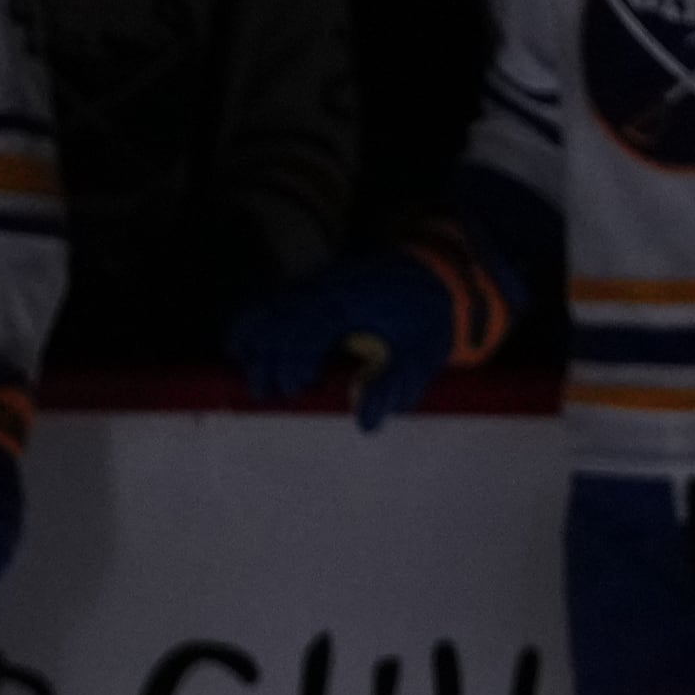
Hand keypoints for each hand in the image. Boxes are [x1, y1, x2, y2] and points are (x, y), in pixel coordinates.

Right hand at [224, 250, 459, 430]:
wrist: (446, 269)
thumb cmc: (433, 317)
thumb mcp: (421, 355)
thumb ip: (390, 386)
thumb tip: (364, 424)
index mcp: (348, 307)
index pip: (301, 336)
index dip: (290, 366)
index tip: (291, 392)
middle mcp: (325, 288)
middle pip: (276, 321)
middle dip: (265, 359)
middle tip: (264, 392)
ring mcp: (321, 279)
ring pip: (272, 305)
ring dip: (258, 338)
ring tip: (248, 366)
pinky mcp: (322, 280)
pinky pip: (279, 297)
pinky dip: (262, 318)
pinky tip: (252, 338)